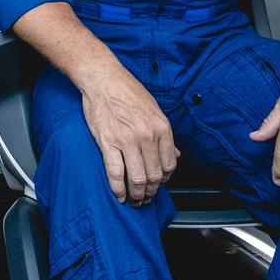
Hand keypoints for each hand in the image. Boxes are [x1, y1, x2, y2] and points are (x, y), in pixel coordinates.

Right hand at [81, 66, 178, 205]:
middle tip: (146, 198)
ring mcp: (127, 140)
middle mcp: (147, 136)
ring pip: (137, 179)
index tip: (159, 184)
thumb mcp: (154, 109)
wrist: (103, 78)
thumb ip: (165, 134)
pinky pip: (115, 173)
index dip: (165, 180)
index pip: (170, 165)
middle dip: (151, 192)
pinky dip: (118, 189)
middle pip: (154, 176)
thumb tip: (175, 154)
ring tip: (134, 200)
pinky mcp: (107, 142)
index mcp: (161, 127)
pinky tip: (119, 196)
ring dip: (137, 195)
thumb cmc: (127, 91)